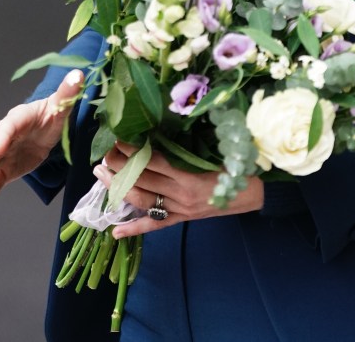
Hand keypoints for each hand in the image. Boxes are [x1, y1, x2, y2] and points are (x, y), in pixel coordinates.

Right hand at [0, 69, 83, 211]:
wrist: (48, 127)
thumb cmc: (52, 113)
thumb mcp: (61, 104)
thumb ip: (67, 92)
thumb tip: (78, 75)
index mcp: (19, 118)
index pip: (9, 126)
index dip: (4, 136)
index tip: (0, 147)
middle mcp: (6, 136)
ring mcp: (4, 154)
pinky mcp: (7, 168)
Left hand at [93, 142, 263, 237]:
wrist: (254, 192)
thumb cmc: (237, 164)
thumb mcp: (216, 148)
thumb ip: (190, 141)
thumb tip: (164, 123)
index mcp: (190, 174)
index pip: (154, 161)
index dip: (134, 150)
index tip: (118, 138)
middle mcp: (181, 194)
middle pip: (143, 180)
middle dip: (119, 166)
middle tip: (103, 153)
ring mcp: (179, 209)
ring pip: (142, 200)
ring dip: (119, 189)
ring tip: (101, 175)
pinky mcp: (181, 219)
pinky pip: (155, 225)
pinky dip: (134, 229)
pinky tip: (115, 232)